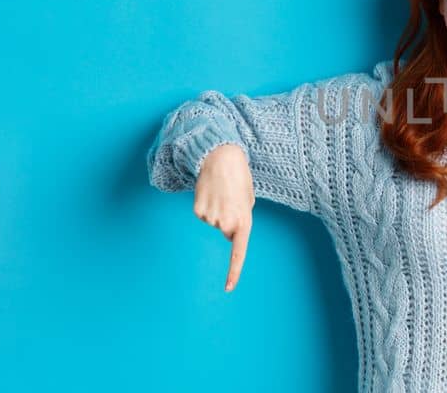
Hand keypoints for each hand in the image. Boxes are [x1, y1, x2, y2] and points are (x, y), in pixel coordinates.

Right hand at [194, 143, 256, 291]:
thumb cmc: (239, 178)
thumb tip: (230, 230)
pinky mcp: (198, 211)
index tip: (228, 288)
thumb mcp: (248, 199)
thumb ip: (243, 217)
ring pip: (213, 222)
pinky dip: (206, 205)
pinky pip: (203, 214)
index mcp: (243, 222)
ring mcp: (210, 218)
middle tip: (232, 200)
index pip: (238, 252)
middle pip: (226, 232)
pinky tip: (211, 192)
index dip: (234, 271)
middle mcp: (226, 224)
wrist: (221, 158)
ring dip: (218, 210)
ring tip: (222, 193)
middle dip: (229, 220)